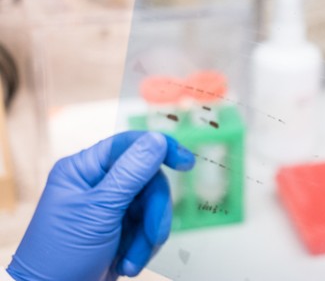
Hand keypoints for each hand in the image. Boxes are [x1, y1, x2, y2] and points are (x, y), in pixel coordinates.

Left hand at [8, 132, 194, 280]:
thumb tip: (157, 139)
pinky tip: (128, 263)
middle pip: (147, 180)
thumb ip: (130, 173)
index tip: (186, 161)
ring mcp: (110, 207)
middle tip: (154, 236)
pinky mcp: (120, 229)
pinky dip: (143, 247)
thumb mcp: (99, 211)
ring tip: (133, 260)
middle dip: (153, 212)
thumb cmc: (60, 256)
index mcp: (84, 169)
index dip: (160, 148)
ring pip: (151, 206)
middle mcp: (98, 183)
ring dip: (148, 236)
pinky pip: (148, 227)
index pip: (128, 145)